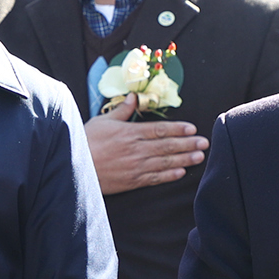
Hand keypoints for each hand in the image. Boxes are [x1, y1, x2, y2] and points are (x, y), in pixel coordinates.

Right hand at [86, 100, 206, 194]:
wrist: (74, 167)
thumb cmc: (86, 141)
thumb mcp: (103, 121)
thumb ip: (123, 110)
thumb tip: (135, 98)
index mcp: (130, 133)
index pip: (160, 130)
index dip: (178, 129)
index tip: (192, 129)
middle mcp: (136, 149)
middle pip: (167, 146)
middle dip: (188, 144)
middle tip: (204, 142)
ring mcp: (135, 166)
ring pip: (165, 162)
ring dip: (184, 159)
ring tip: (199, 156)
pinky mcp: (131, 181)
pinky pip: (155, 178)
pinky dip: (169, 175)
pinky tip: (181, 172)